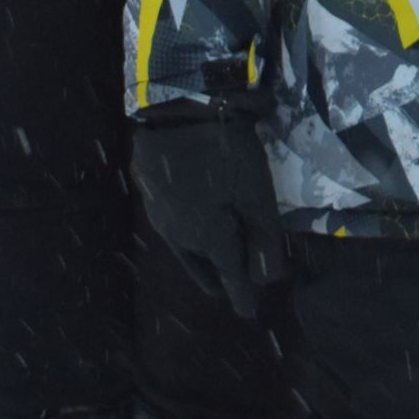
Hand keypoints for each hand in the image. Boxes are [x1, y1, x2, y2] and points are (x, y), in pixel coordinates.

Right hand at [131, 109, 285, 320]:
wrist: (171, 107)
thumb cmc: (222, 149)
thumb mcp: (255, 190)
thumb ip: (264, 235)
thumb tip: (269, 279)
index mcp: (208, 239)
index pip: (231, 278)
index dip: (243, 296)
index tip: (249, 312)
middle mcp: (179, 235)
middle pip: (205, 265)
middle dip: (221, 276)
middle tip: (234, 286)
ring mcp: (159, 213)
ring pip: (185, 246)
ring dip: (201, 256)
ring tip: (212, 261)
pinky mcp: (149, 189)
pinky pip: (172, 223)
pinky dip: (186, 231)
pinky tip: (189, 222)